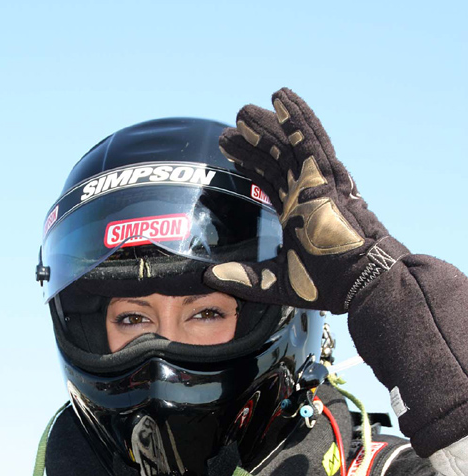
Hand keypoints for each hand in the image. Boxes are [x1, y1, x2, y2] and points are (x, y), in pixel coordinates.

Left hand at [204, 88, 406, 313]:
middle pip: (276, 158)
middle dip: (253, 142)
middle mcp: (307, 193)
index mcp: (297, 212)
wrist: (357, 282)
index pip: (269, 180)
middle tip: (231, 128)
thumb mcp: (275, 282)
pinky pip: (310, 142)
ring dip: (268, 126)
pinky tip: (281, 99)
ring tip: (244, 112)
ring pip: (290, 145)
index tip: (229, 150)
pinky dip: (297, 120)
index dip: (250, 164)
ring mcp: (318, 182)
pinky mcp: (327, 177)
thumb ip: (244, 277)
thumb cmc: (326, 284)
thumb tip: (210, 278)